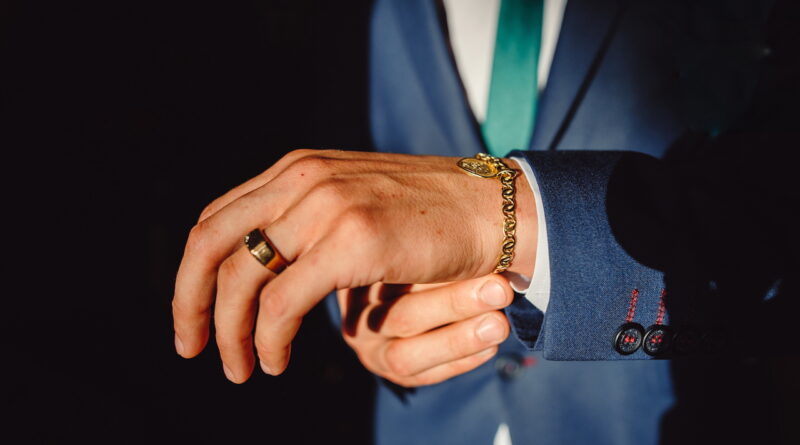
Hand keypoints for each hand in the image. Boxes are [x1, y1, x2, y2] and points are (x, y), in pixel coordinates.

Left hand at [172, 149, 535, 382]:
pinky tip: (275, 361)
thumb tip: (266, 262)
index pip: (217, 217)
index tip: (194, 313)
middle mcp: (302, 178)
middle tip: (190, 347)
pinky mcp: (353, 240)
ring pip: (242, 277)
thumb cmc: (426, 215)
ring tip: (239, 368)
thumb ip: (307, 219)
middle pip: (209, 241)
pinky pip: (283, 302)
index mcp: (297, 169)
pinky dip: (268, 339)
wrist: (491, 209)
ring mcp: (327, 205)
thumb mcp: (353, 201)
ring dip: (229, 331)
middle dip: (188, 301)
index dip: (193, 270)